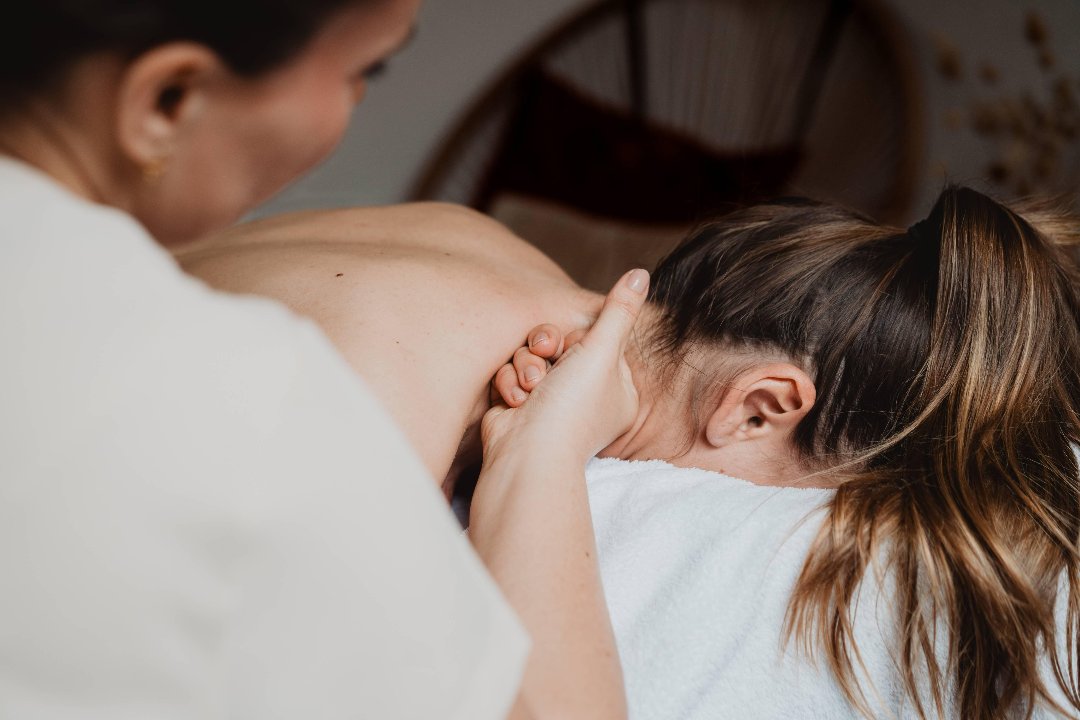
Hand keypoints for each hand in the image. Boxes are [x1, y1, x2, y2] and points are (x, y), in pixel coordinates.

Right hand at [481, 269, 649, 462]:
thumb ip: (619, 310)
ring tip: (530, 387)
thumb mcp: (601, 350)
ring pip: (531, 357)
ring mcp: (553, 404)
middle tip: (545, 355)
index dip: (577, 337)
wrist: (526, 453)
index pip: (594, 338)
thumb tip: (641, 273)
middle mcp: (586, 397)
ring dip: (525, 366)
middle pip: (559, 344)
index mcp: (617, 388)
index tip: (574, 347)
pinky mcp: (522, 407)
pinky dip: (510, 384)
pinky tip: (515, 400)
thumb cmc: (570, 407)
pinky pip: (512, 375)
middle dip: (545, 349)